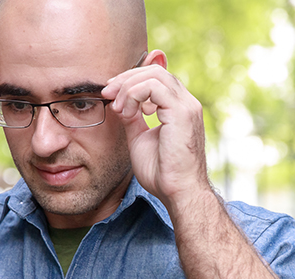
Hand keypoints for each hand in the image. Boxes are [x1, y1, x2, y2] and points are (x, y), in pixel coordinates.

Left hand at [102, 55, 210, 211]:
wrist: (177, 192)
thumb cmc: (162, 173)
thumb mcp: (140, 139)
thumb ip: (133, 119)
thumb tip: (120, 104)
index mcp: (179, 108)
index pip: (157, 78)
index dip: (131, 80)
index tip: (111, 94)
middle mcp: (187, 103)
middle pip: (155, 70)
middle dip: (126, 79)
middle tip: (107, 93)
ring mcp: (187, 106)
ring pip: (154, 74)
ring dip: (128, 86)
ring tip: (117, 107)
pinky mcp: (182, 112)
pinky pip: (153, 87)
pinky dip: (133, 95)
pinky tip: (127, 112)